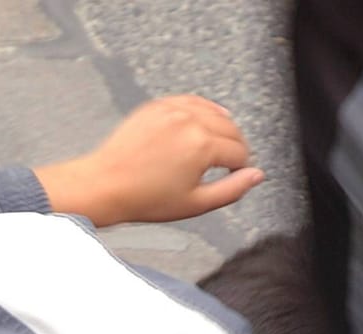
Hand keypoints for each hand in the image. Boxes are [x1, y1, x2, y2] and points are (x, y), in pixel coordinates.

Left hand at [35, 96, 262, 227]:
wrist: (105, 185)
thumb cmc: (144, 198)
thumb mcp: (195, 204)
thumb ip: (232, 190)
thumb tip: (257, 176)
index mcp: (202, 145)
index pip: (239, 152)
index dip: (242, 167)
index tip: (237, 175)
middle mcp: (190, 121)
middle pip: (231, 129)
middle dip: (235, 147)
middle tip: (230, 163)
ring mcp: (172, 109)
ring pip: (214, 112)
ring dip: (222, 128)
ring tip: (218, 146)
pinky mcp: (158, 105)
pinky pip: (191, 101)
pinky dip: (202, 111)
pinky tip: (204, 123)